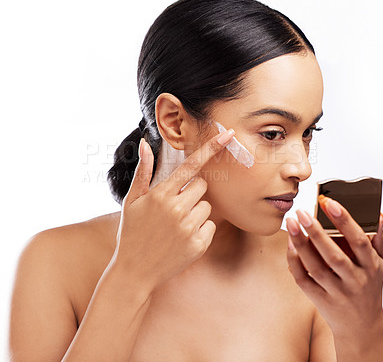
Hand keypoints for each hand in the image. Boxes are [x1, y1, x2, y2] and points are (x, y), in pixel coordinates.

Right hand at [109, 129, 234, 293]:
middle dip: (193, 192)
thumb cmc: (132, 232)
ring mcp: (188, 228)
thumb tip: (144, 143)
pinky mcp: (198, 245)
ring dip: (197, 211)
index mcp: (160, 194)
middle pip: (203, 186)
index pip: (191, 165)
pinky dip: (201, 229)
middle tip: (176, 206)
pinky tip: (183, 238)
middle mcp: (176, 209)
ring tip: (177, 225)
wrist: (134, 271)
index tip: (228, 133)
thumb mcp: (131, 200)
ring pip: (208, 206)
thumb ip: (143, 171)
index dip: (211, 147)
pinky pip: (210, 226)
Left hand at [286, 196, 382, 335]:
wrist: (362, 327)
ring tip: (291, 223)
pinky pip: (304, 280)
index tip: (328, 202)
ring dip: (301, 244)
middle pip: (334, 256)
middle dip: (316, 232)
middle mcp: (354, 281)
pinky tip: (289, 245)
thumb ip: (377, 241)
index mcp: (371, 268)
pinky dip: (295, 263)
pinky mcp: (320, 300)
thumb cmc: (369, 288)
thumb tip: (378, 215)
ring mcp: (336, 292)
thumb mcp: (380, 266)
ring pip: (315, 267)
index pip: (359, 241)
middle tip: (302, 212)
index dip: (344, 221)